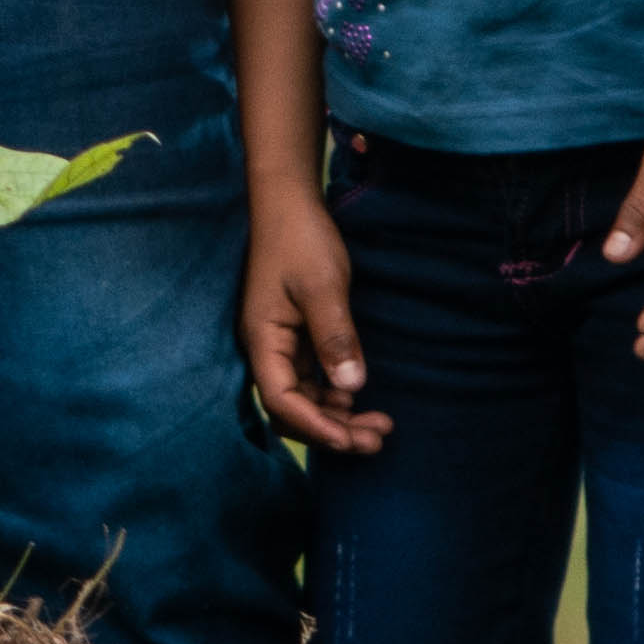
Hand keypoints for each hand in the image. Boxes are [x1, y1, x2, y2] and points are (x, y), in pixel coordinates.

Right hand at [241, 190, 382, 453]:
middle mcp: (268, 350)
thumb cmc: (300, 239)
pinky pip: (313, 380)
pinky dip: (335, 396)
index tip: (351, 440)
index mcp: (263, 340)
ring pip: (305, 398)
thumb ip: (335, 336)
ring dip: (338, 417)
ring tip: (380, 427)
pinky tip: (360, 401)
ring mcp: (282, 345)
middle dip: (332, 430)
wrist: (289, 203)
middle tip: (377, 440)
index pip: (282, 400)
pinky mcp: (297, 338)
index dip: (315, 427)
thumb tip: (352, 388)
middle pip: (293, 409)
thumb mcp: (322, 287)